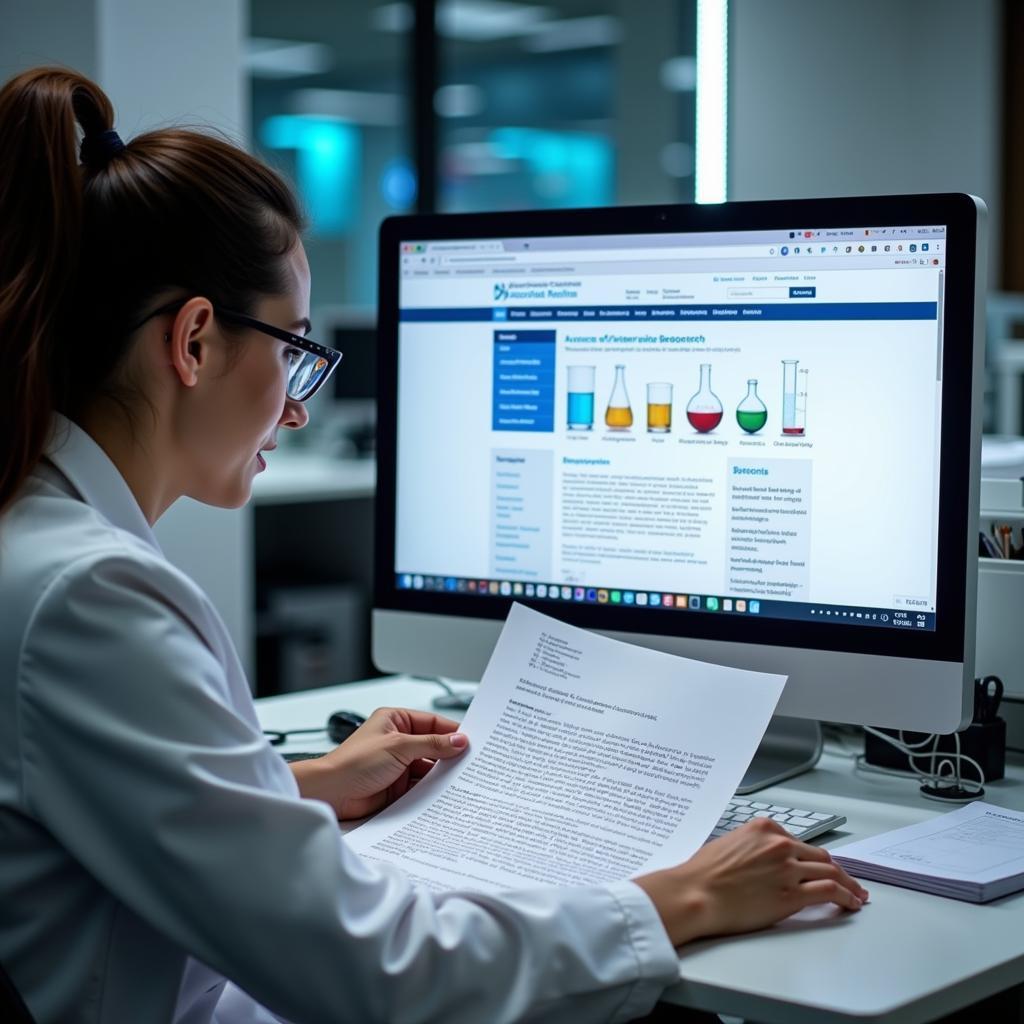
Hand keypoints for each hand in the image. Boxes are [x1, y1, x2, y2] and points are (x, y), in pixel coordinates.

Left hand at [289, 706, 467, 819]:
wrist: (332, 793)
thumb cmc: (354, 762)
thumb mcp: (399, 746)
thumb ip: (431, 744)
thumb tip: (458, 740)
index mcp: (396, 721)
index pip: (432, 722)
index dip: (452, 731)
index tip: (471, 741)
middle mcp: (398, 741)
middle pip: (433, 746)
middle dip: (449, 754)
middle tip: (472, 762)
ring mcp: (398, 764)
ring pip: (429, 767)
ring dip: (441, 774)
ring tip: (462, 780)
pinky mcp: (398, 786)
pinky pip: (422, 785)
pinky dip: (433, 790)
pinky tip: (445, 794)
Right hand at [634, 818, 868, 946]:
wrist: (696, 893)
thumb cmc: (703, 873)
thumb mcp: (728, 845)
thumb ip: (753, 848)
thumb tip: (763, 863)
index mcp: (763, 828)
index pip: (799, 841)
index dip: (815, 857)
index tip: (822, 865)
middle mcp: (779, 844)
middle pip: (820, 856)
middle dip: (837, 869)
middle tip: (848, 880)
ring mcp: (788, 868)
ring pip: (831, 871)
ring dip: (848, 884)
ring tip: (856, 895)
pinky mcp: (793, 894)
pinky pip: (830, 892)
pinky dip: (846, 897)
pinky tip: (851, 903)